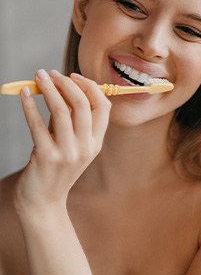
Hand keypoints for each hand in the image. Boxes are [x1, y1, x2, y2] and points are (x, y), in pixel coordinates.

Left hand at [14, 69, 110, 213]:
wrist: (44, 201)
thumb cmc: (57, 168)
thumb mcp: (73, 145)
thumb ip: (71, 120)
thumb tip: (61, 87)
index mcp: (97, 142)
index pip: (103, 106)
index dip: (90, 87)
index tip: (74, 76)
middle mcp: (86, 147)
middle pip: (83, 105)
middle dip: (67, 83)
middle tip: (52, 73)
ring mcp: (68, 153)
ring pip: (61, 110)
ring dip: (48, 88)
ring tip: (39, 76)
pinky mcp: (46, 156)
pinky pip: (37, 124)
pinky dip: (29, 105)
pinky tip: (23, 95)